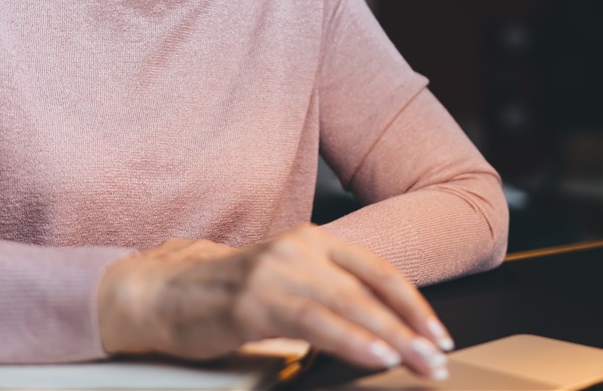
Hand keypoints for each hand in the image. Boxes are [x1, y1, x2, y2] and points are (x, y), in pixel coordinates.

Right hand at [97, 225, 453, 378]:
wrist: (164, 291)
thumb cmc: (229, 294)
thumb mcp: (289, 284)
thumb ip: (330, 295)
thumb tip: (384, 329)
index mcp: (313, 240)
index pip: (379, 271)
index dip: (413, 304)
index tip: (438, 334)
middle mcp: (299, 248)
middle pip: (370, 290)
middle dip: (410, 328)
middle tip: (437, 358)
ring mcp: (275, 271)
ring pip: (347, 304)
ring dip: (390, 337)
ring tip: (417, 362)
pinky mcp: (253, 299)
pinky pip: (313, 321)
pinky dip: (350, 339)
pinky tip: (374, 355)